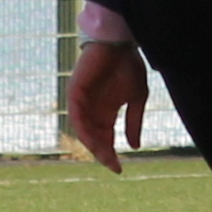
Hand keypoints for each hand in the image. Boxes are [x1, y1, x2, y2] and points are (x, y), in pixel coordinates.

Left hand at [67, 41, 152, 173]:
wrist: (119, 42)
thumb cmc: (128, 65)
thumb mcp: (137, 98)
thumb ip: (134, 122)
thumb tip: (135, 146)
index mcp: (106, 111)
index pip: (106, 138)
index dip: (110, 154)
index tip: (119, 170)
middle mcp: (92, 109)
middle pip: (94, 138)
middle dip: (102, 153)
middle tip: (113, 165)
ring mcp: (82, 101)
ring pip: (83, 130)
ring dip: (93, 144)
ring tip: (105, 156)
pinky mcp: (75, 92)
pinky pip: (76, 115)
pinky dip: (83, 129)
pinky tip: (92, 139)